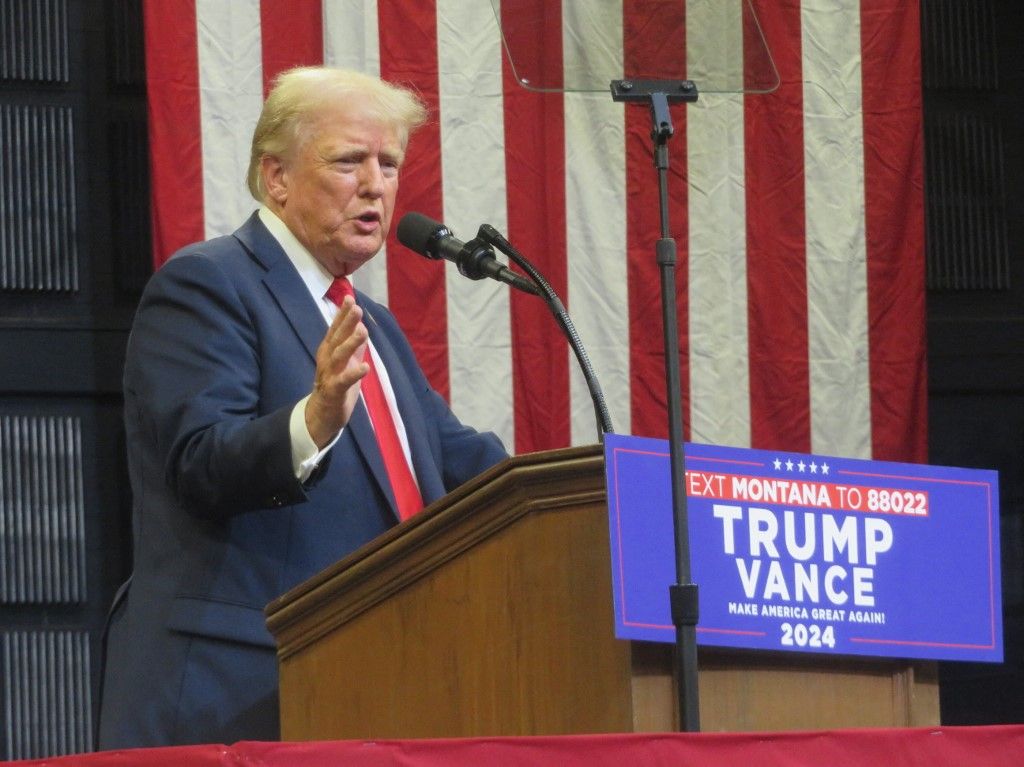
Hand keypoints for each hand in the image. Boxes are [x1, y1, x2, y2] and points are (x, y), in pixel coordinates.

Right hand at [305, 295, 368, 446]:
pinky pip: (344, 381)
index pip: (335, 329)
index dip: (342, 314)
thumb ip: (353, 344)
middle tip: (356, 308)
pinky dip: (354, 373)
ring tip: (363, 331)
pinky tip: (365, 367)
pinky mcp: (334, 391)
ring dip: (350, 343)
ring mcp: (329, 375)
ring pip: (339, 356)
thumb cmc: (336, 383)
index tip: (349, 297)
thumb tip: (361, 324)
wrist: (322, 413)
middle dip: (346, 323)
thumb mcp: (346, 361)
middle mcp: (327, 359)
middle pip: (336, 338)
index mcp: (329, 350)